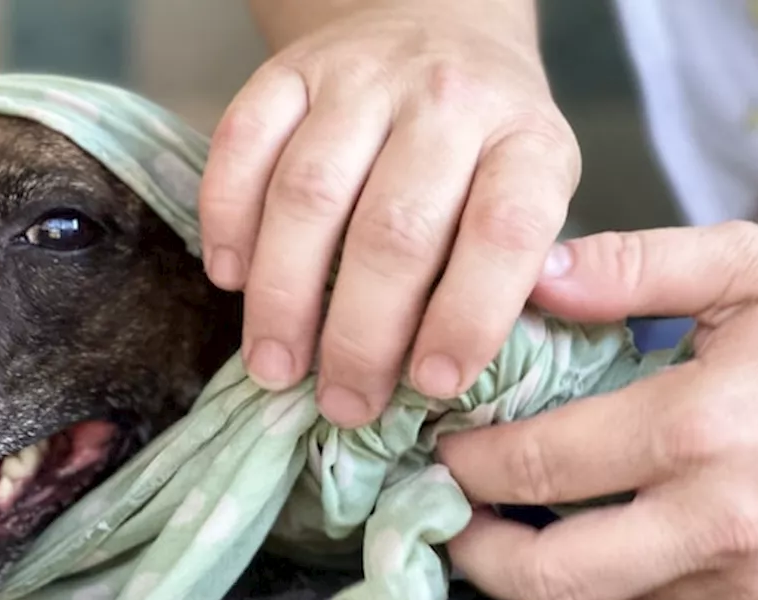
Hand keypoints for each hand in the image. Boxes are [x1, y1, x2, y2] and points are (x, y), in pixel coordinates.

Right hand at [201, 0, 579, 426]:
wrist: (436, 29)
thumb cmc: (483, 145)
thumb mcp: (530, 194)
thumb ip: (508, 269)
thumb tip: (447, 374)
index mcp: (526, 140)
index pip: (505, 230)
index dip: (469, 316)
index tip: (432, 385)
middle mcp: (447, 100)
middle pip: (395, 228)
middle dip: (361, 334)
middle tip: (342, 403)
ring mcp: (361, 78)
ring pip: (309, 193)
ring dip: (284, 295)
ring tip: (275, 366)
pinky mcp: (288, 71)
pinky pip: (241, 142)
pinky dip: (227, 218)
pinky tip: (228, 276)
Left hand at [437, 223, 757, 599]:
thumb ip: (642, 266)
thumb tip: (538, 276)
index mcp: (703, 430)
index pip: (533, 463)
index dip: (465, 460)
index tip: (439, 446)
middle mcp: (722, 525)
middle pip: (549, 575)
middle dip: (477, 548)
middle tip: (447, 511)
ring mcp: (753, 586)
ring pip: (607, 596)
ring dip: (550, 560)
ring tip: (521, 513)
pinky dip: (629, 572)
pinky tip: (625, 524)